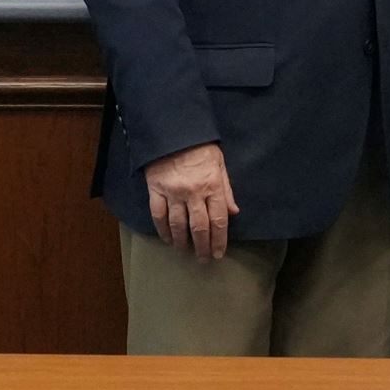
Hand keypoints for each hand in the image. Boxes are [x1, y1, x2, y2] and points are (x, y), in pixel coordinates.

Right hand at [145, 141, 237, 258]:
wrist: (172, 130)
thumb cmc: (200, 147)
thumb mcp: (220, 164)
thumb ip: (226, 189)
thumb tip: (234, 213)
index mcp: (212, 185)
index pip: (218, 220)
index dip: (219, 240)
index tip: (218, 254)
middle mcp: (194, 192)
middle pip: (199, 227)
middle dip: (202, 246)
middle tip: (202, 259)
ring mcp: (173, 192)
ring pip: (178, 225)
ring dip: (182, 242)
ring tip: (185, 252)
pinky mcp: (156, 189)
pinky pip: (159, 215)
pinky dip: (162, 230)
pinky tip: (167, 239)